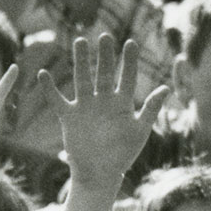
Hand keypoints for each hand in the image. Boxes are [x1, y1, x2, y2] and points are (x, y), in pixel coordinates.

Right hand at [50, 29, 163, 201]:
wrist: (100, 174)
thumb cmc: (123, 155)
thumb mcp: (139, 131)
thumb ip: (150, 109)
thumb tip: (166, 88)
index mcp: (122, 103)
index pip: (127, 76)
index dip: (129, 61)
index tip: (131, 43)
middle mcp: (104, 100)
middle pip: (104, 72)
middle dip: (105, 56)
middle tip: (105, 37)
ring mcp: (86, 106)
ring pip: (82, 79)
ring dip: (81, 61)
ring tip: (80, 42)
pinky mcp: (69, 116)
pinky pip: (58, 100)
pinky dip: (50, 89)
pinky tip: (43, 74)